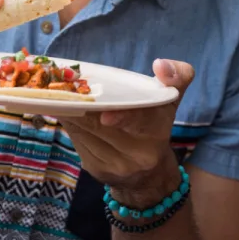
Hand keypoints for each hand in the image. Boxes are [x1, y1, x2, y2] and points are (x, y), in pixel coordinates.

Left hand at [59, 59, 194, 206]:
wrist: (149, 174)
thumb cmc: (155, 124)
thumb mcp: (170, 100)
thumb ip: (177, 76)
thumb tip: (160, 65)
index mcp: (157, 131)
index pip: (140, 122)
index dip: (122, 118)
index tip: (105, 116)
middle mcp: (138, 154)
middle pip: (101, 126)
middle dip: (82, 106)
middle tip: (65, 87)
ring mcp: (115, 165)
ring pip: (84, 132)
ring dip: (70, 113)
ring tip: (61, 96)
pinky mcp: (96, 170)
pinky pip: (77, 141)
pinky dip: (70, 124)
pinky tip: (66, 112)